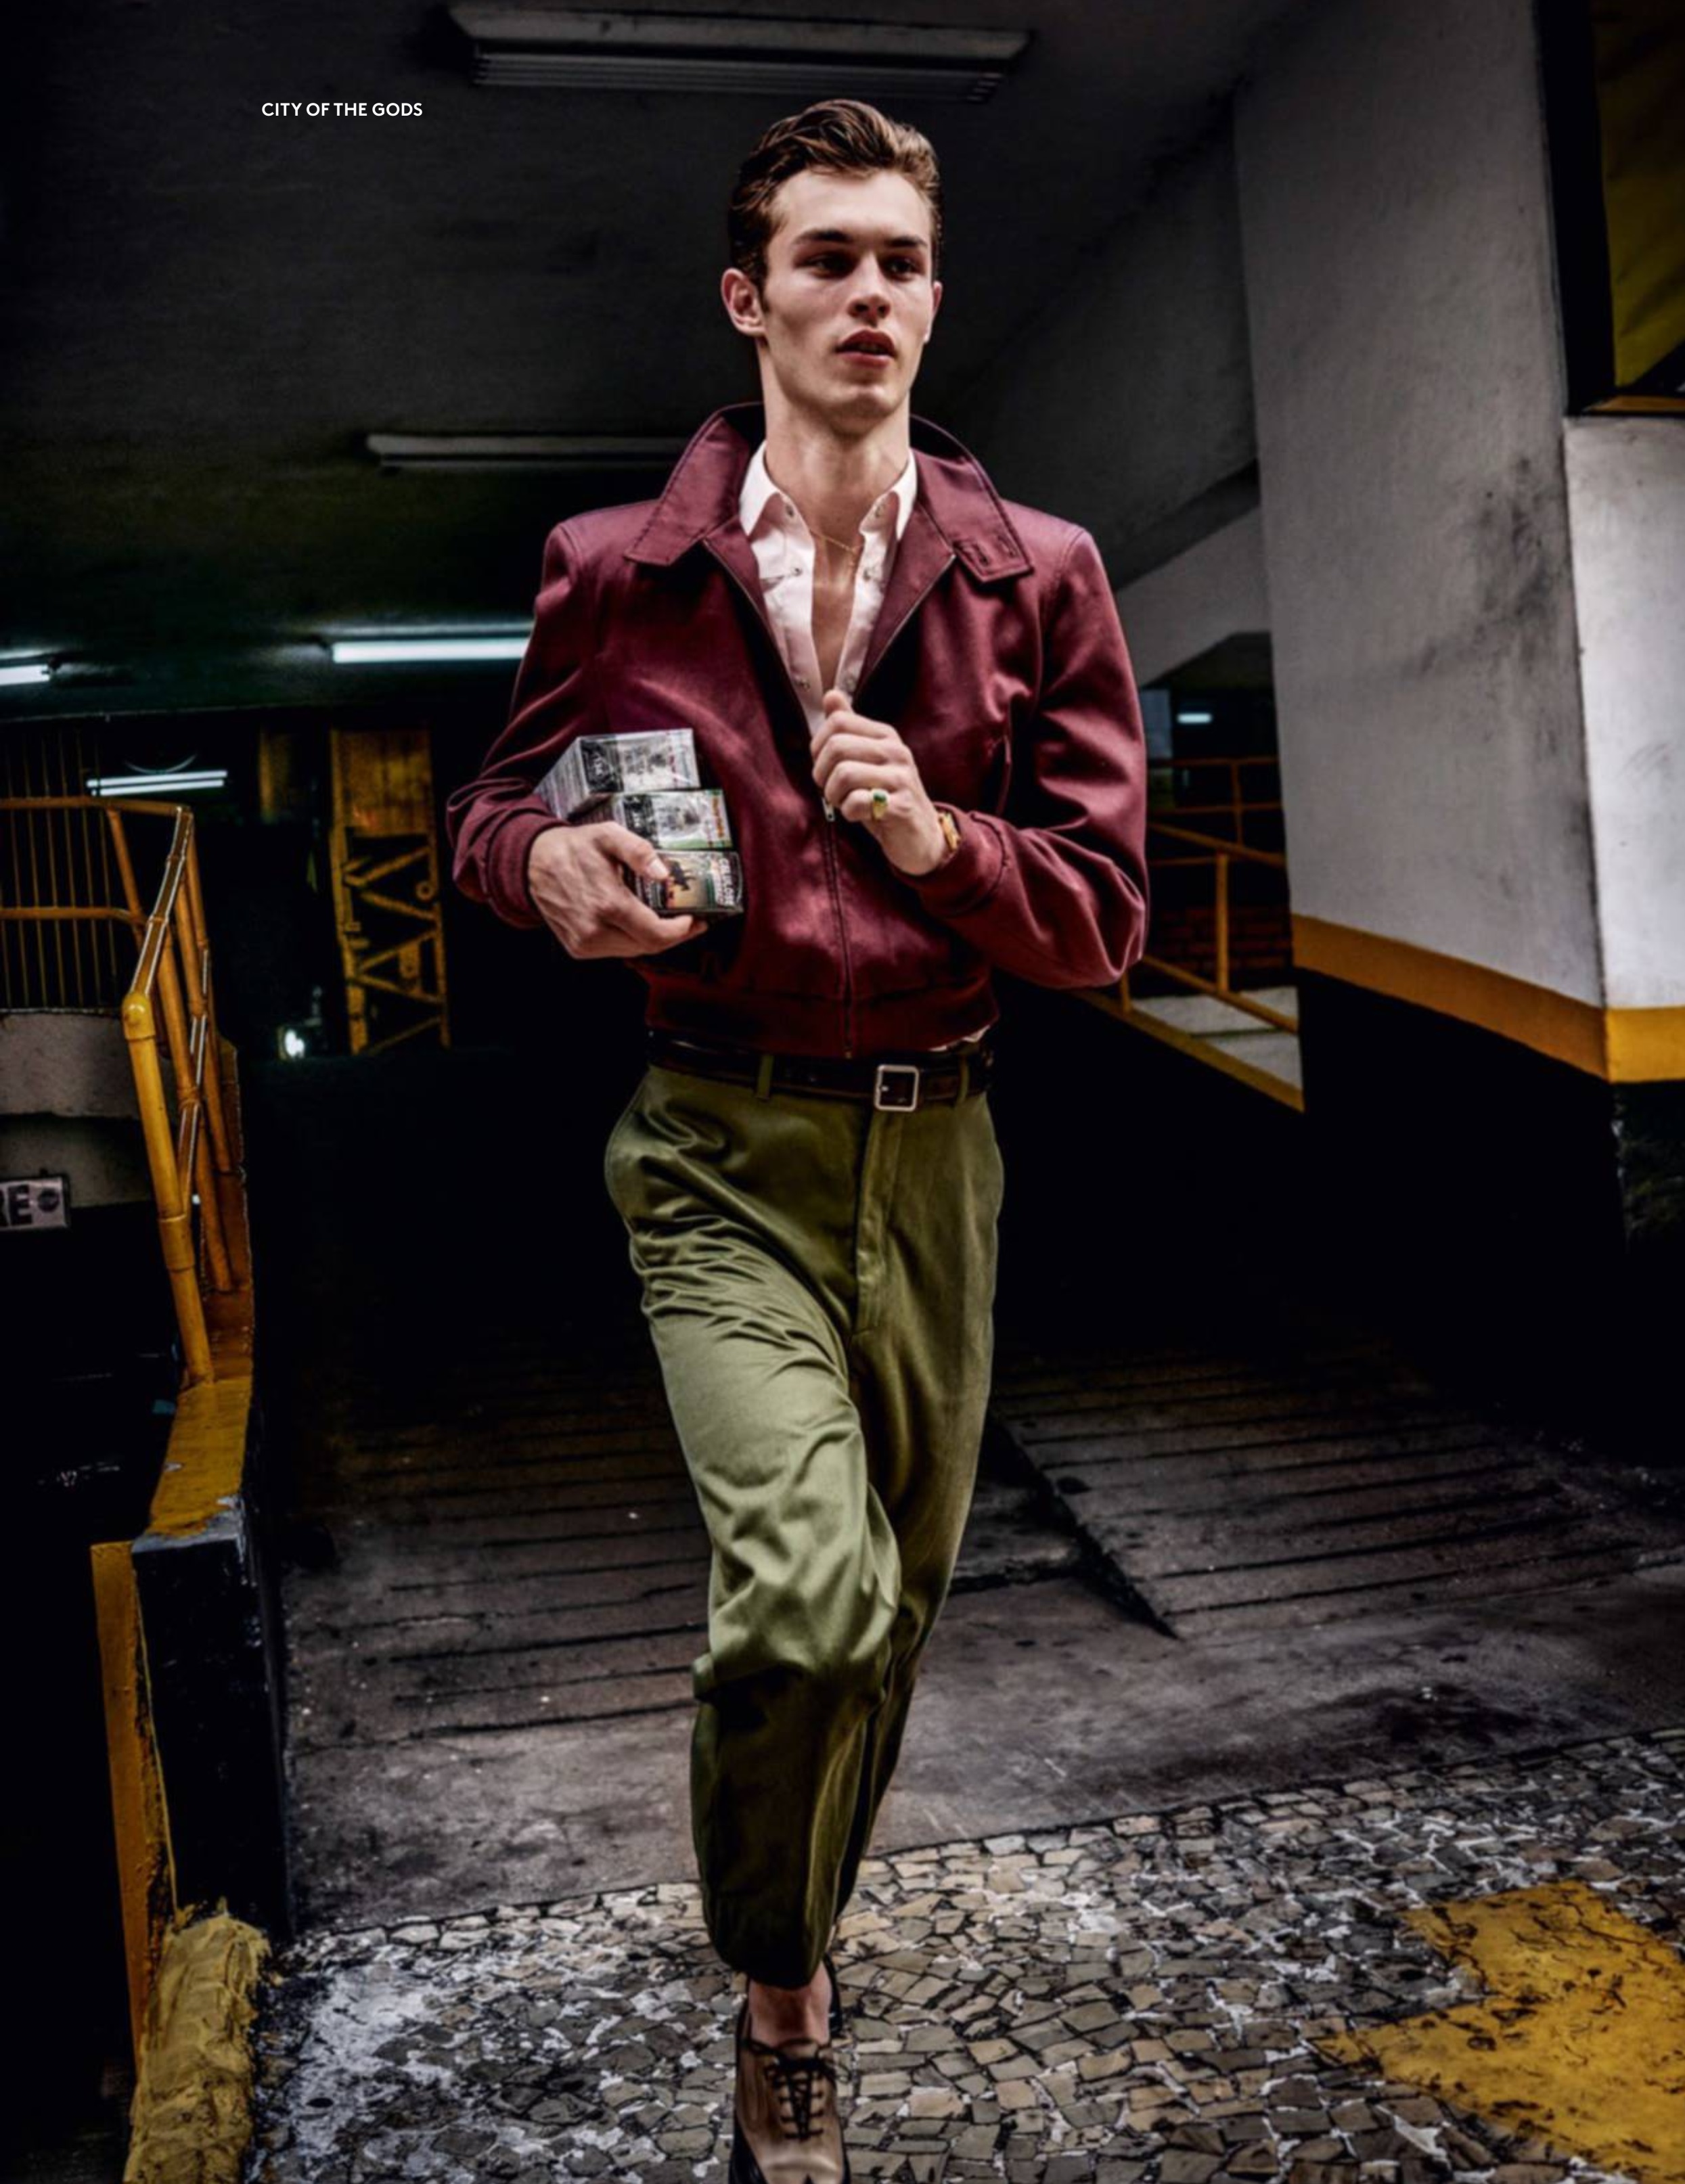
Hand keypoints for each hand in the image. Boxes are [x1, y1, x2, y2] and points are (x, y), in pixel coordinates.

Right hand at [526, 822, 701, 957]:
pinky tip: (638, 924)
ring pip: (634, 951)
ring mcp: (585, 943)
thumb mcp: (608, 836)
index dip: (682, 931)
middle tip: (689, 921)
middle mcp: (595, 930)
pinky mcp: (578, 949)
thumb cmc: (574, 848)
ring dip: (653, 939)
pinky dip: (632, 940)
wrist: (533, 864)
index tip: (695, 920)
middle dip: (674, 935)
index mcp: (607, 904)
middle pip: (649, 946)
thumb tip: (664, 873)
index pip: (656, 934)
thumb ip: (638, 851)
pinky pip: (616, 951)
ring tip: (666, 921)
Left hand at [811, 690, 949, 875]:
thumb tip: (830, 694)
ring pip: (844, 774)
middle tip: (831, 790)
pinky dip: (848, 812)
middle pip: (836, 746)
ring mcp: (901, 778)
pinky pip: (857, 802)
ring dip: (833, 795)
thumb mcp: (868, 759)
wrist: (922, 837)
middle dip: (822, 773)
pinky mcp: (901, 807)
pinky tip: (857, 815)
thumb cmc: (886, 796)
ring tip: (844, 803)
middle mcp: (896, 751)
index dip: (818, 746)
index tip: (825, 767)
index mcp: (885, 735)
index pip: (837, 721)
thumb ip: (849, 728)